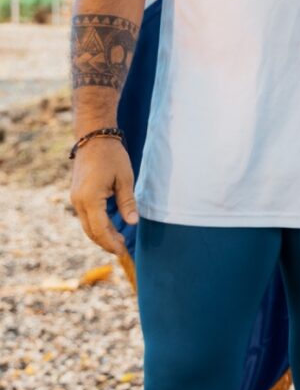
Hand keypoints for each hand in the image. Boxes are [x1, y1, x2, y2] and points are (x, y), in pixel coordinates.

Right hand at [69, 139, 137, 254]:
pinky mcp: (77, 195)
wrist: (93, 137)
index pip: (100, 230)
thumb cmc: (112, 156)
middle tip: (122, 250)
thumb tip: (133, 222)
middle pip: (91, 231)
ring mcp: (75, 199)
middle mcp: (78, 202)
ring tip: (118, 241)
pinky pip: (86, 216)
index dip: (111, 243)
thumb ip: (127, 202)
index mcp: (90, 199)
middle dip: (106, 243)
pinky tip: (110, 227)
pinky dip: (97, 225)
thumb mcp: (124, 179)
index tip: (123, 252)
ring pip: (87, 225)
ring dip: (101, 235)